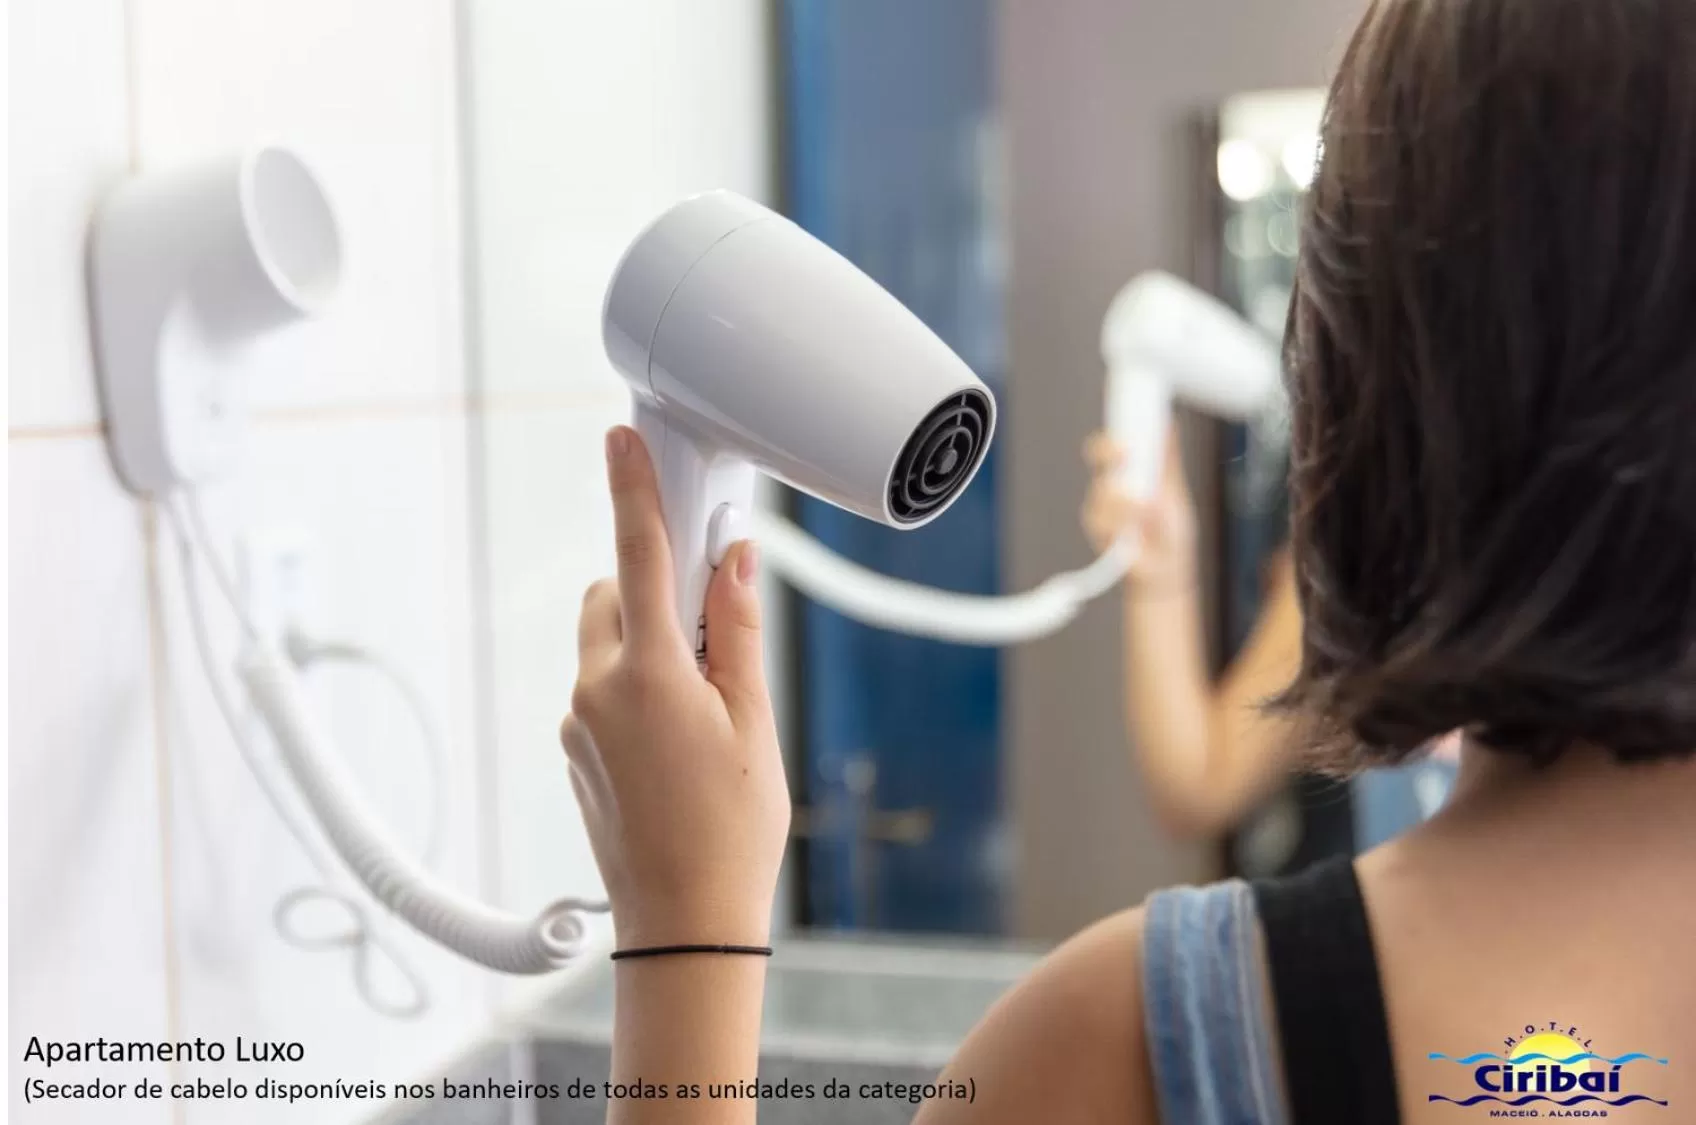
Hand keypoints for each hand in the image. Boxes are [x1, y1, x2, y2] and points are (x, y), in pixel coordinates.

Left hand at [561, 426, 789, 948]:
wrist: (683, 924)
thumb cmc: (731, 832)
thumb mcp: (753, 723)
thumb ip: (736, 633)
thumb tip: (732, 561)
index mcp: (648, 675)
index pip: (637, 556)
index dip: (634, 489)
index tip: (621, 440)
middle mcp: (597, 691)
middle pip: (615, 595)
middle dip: (656, 589)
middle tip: (714, 623)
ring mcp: (579, 724)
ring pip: (608, 644)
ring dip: (648, 644)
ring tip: (706, 702)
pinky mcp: (576, 752)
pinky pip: (602, 689)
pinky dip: (638, 685)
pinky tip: (681, 738)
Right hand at [1080, 424, 1199, 593]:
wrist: (1166, 570)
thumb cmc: (1168, 530)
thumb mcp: (1174, 488)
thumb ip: (1168, 457)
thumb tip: (1169, 422)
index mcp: (1126, 471)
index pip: (1113, 440)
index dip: (1116, 426)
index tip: (1127, 415)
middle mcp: (1109, 486)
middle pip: (1097, 457)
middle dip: (1110, 450)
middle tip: (1126, 450)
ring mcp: (1102, 510)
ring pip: (1102, 492)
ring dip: (1127, 500)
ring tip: (1146, 509)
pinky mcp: (1100, 535)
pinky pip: (1103, 523)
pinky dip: (1122, 527)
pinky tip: (1134, 532)